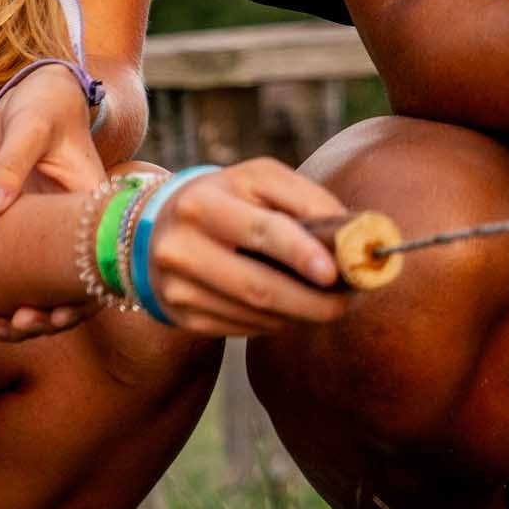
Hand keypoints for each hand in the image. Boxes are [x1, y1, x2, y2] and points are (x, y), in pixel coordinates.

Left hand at [0, 65, 107, 338]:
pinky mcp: (30, 235)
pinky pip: (25, 278)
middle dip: (45, 320)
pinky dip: (6, 300)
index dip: (77, 301)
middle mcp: (79, 228)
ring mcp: (55, 235)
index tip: (42, 314)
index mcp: (93, 206)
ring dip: (24, 320)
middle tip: (5, 326)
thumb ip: (9, 164)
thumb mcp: (28, 128)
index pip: (100, 267)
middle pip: (76, 292)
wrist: (36, 95)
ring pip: (50, 293)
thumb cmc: (43, 106)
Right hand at [141, 159, 356, 336]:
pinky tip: (290, 308)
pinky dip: (275, 322)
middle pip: (258, 286)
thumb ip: (306, 199)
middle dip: (312, 300)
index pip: (261, 231)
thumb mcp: (258, 180)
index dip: (301, 253)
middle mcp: (181, 247)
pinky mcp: (181, 315)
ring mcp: (177, 287)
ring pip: (254, 314)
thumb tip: (352, 233)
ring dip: (299, 313)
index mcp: (204, 202)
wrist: (157, 226)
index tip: (334, 272)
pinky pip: (241, 328)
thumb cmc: (227, 198)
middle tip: (348, 301)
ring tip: (328, 303)